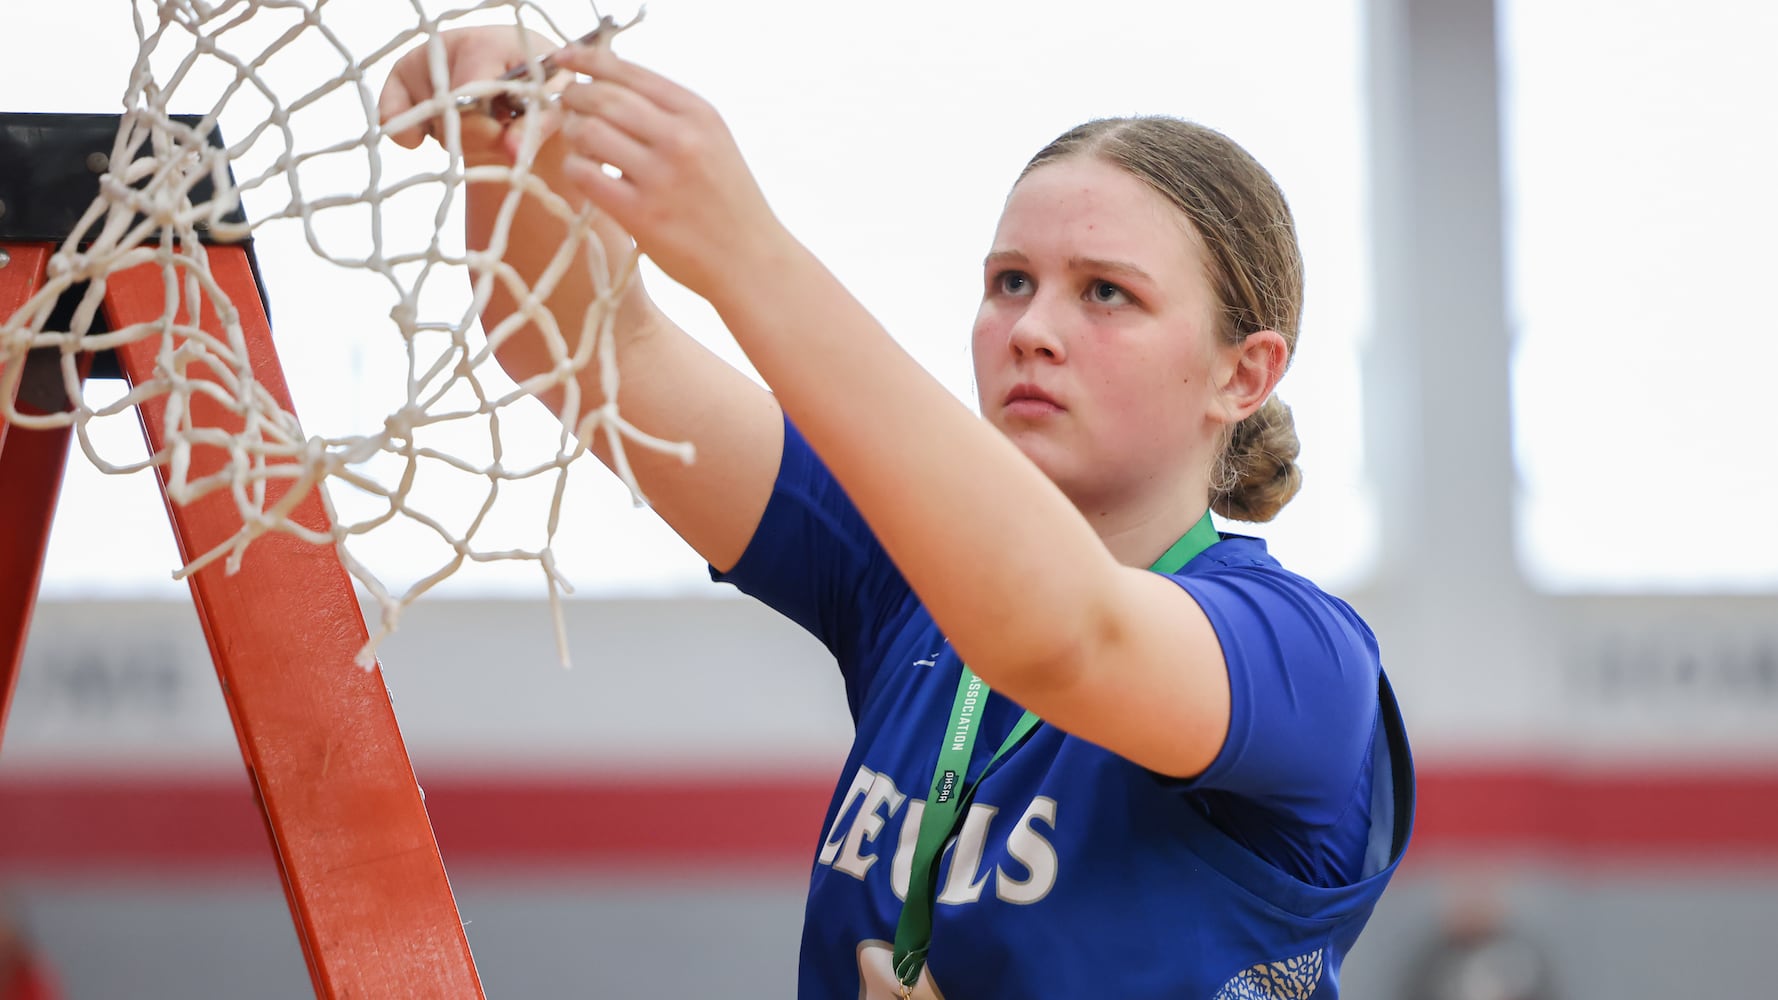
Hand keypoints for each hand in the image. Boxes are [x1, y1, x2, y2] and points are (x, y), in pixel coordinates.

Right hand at [377, 26, 560, 162]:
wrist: (520, 75)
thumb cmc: (541, 86)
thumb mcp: (552, 104)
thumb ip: (536, 126)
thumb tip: (513, 152)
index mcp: (488, 44)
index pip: (470, 98)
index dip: (489, 131)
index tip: (508, 141)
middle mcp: (449, 44)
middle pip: (448, 116)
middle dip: (477, 138)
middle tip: (499, 130)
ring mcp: (422, 60)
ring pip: (427, 123)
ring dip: (455, 139)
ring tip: (480, 122)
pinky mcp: (401, 76)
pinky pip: (390, 116)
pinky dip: (408, 135)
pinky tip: (428, 136)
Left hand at [549, 45, 791, 308]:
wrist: (751, 260)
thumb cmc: (727, 201)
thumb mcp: (713, 141)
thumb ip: (670, 113)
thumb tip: (607, 84)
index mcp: (698, 114)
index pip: (629, 71)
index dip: (588, 59)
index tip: (565, 58)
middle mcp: (681, 139)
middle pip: (603, 97)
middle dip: (573, 96)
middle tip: (566, 105)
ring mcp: (660, 177)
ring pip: (589, 132)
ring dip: (572, 133)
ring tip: (581, 144)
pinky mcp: (641, 215)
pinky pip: (585, 176)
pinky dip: (575, 168)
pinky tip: (585, 173)